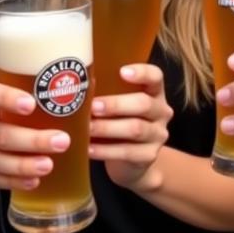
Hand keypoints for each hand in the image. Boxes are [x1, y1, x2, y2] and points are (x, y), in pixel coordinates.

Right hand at [0, 81, 69, 190]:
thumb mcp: (8, 91)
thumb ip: (36, 88)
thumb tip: (86, 81)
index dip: (8, 99)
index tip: (31, 104)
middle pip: (0, 133)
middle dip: (32, 140)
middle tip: (62, 141)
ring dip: (23, 164)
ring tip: (48, 165)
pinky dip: (12, 181)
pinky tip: (33, 181)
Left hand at [89, 64, 171, 190]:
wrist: (130, 160)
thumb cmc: (118, 120)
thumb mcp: (117, 102)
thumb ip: (106, 91)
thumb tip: (73, 82)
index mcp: (154, 91)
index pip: (155, 76)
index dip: (142, 73)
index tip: (122, 71)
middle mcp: (161, 111)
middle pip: (144, 104)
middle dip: (116, 105)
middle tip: (93, 106)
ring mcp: (157, 135)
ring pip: (136, 129)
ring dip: (107, 128)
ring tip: (87, 128)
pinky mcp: (149, 155)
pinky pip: (127, 152)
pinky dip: (105, 150)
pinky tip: (88, 148)